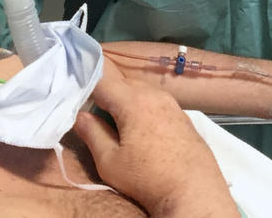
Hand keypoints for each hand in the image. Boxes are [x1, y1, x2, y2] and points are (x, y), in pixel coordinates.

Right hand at [72, 64, 238, 217]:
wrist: (193, 191)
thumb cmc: (147, 177)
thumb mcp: (110, 162)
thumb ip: (92, 134)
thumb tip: (80, 116)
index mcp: (134, 101)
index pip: (103, 81)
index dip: (87, 87)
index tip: (78, 101)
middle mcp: (155, 94)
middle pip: (123, 84)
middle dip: (107, 95)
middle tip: (96, 117)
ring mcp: (173, 104)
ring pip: (142, 92)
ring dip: (127, 102)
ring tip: (119, 125)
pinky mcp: (184, 116)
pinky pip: (157, 103)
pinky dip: (145, 109)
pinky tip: (143, 131)